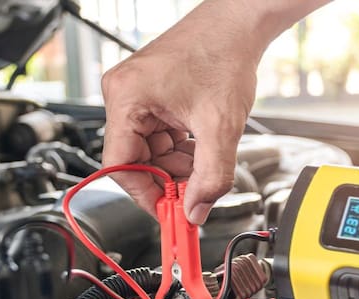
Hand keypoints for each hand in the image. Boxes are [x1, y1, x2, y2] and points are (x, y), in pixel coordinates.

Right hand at [101, 0, 329, 223]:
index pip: (120, 166)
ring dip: (177, 167)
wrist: (238, 23)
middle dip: (167, 181)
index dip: (145, 196)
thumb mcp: (220, 127)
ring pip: (150, 151)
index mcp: (126, 99)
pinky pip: (160, 137)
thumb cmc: (223, 53)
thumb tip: (196, 211)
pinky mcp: (152, 96)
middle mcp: (124, 96)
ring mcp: (137, 96)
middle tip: (193, 198)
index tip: (167, 215)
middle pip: (136, 160)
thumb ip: (210, 177)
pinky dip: (180, 150)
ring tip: (205, 167)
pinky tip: (201, 149)